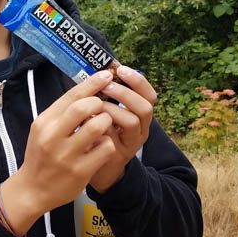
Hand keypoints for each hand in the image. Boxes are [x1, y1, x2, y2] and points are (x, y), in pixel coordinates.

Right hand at [0, 70, 117, 234]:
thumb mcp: (43, 129)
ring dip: (106, 123)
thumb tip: (87, 89)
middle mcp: (53, 136)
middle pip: (84, 107)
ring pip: (98, 126)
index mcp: (44, 122)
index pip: (71, 95)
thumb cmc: (41, 155)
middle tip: (103, 107)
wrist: (32, 190)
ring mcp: (66, 155)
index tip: (107, 74)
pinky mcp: (80, 171)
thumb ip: (62, 112)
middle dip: (99, 103)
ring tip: (103, 128)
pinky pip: (105, 148)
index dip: (92, 82)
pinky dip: (108, 144)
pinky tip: (102, 147)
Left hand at [89, 65, 157, 192]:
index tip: (121, 69)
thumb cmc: (102, 133)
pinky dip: (100, 126)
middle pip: (145, 108)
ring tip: (95, 105)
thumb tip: (101, 70)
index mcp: (140, 115)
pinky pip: (113, 137)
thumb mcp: (109, 113)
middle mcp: (141, 129)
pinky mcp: (117, 155)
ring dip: (112, 109)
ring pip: (131, 122)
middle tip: (107, 86)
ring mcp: (131, 143)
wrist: (99, 167)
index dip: (138, 81)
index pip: (150, 96)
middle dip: (125, 93)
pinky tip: (87, 121)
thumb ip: (109, 96)